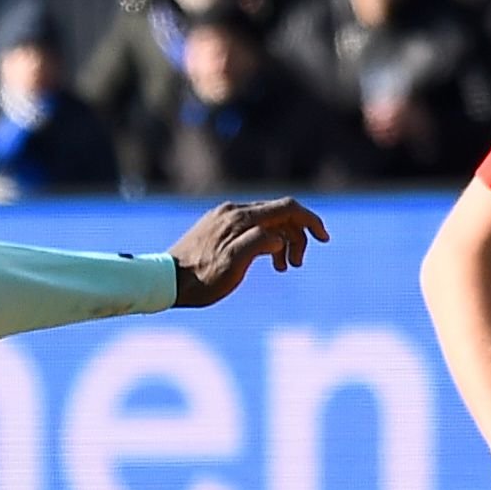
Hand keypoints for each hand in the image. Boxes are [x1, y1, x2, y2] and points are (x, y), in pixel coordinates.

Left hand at [168, 197, 327, 306]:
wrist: (166, 281)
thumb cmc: (201, 279)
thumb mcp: (234, 265)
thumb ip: (259, 244)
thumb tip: (279, 238)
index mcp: (240, 218)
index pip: (287, 208)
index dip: (310, 221)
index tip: (324, 239)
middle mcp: (233, 211)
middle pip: (279, 214)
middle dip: (296, 237)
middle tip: (296, 265)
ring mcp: (224, 217)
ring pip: (266, 222)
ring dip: (282, 242)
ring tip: (283, 268)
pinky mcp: (217, 227)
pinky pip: (251, 227)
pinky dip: (266, 241)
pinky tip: (264, 260)